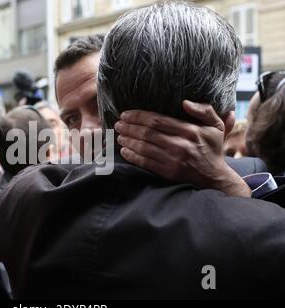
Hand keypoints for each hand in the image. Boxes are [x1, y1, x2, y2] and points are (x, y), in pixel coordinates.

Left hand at [115, 101, 250, 197]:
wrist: (215, 178)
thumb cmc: (212, 149)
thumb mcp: (215, 126)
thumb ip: (204, 111)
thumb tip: (184, 102)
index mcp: (191, 131)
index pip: (158, 120)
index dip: (138, 116)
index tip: (126, 114)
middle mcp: (181, 145)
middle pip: (147, 133)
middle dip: (129, 127)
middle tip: (118, 124)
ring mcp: (174, 160)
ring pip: (144, 147)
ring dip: (128, 141)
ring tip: (119, 136)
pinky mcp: (168, 173)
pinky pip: (145, 163)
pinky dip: (132, 156)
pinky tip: (124, 151)